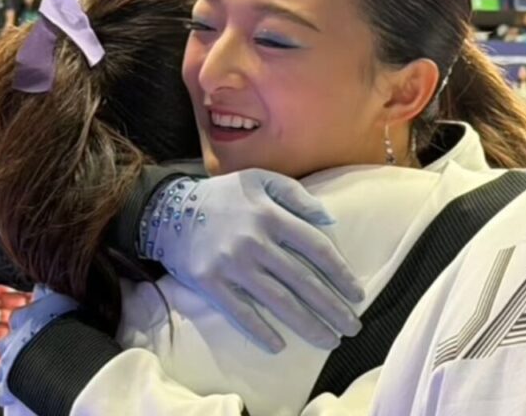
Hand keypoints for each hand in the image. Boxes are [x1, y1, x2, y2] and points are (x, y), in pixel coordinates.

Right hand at [149, 169, 364, 352]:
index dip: (341, 274)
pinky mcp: (210, 282)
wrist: (168, 210)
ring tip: (330, 341)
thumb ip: (297, 195)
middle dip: (332, 307)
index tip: (357, 295)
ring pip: (278, 301)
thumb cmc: (222, 196)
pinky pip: (240, 312)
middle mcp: (255, 241)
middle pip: (303, 280)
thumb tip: (330, 220)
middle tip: (352, 328)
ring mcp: (232, 264)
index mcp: (271, 215)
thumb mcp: (260, 180)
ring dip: (308, 324)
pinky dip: (261, 331)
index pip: (316, 249)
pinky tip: (280, 346)